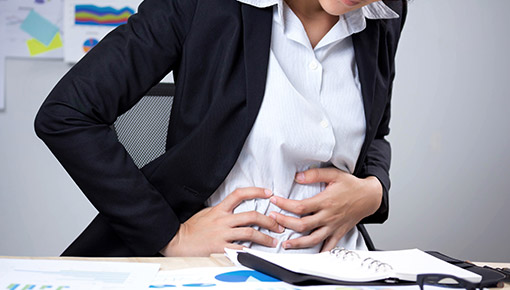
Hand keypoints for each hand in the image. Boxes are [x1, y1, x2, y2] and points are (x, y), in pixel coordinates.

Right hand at [160, 187, 283, 255]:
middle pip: (252, 215)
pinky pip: (240, 249)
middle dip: (269, 220)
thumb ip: (222, 211)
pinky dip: (251, 252)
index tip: (269, 193)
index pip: (240, 194)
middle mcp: (223, 220)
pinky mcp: (220, 248)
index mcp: (219, 209)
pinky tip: (259, 254)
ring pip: (250, 233)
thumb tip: (236, 208)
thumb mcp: (207, 213)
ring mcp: (222, 234)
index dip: (256, 191)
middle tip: (278, 225)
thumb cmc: (191, 228)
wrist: (176, 240)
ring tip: (273, 241)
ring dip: (265, 238)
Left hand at [268, 168, 381, 251]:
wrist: (369, 197)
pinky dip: (320, 252)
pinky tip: (310, 254)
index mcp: (325, 201)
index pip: (300, 207)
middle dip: (285, 223)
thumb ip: (315, 174)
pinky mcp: (339, 232)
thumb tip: (298, 177)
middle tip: (272, 219)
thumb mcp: (334, 174)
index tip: (274, 201)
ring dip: (298, 243)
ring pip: (313, 239)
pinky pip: (328, 246)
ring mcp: (333, 226)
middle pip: (302, 225)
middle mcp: (328, 216)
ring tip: (286, 244)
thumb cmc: (352, 186)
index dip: (284, 205)